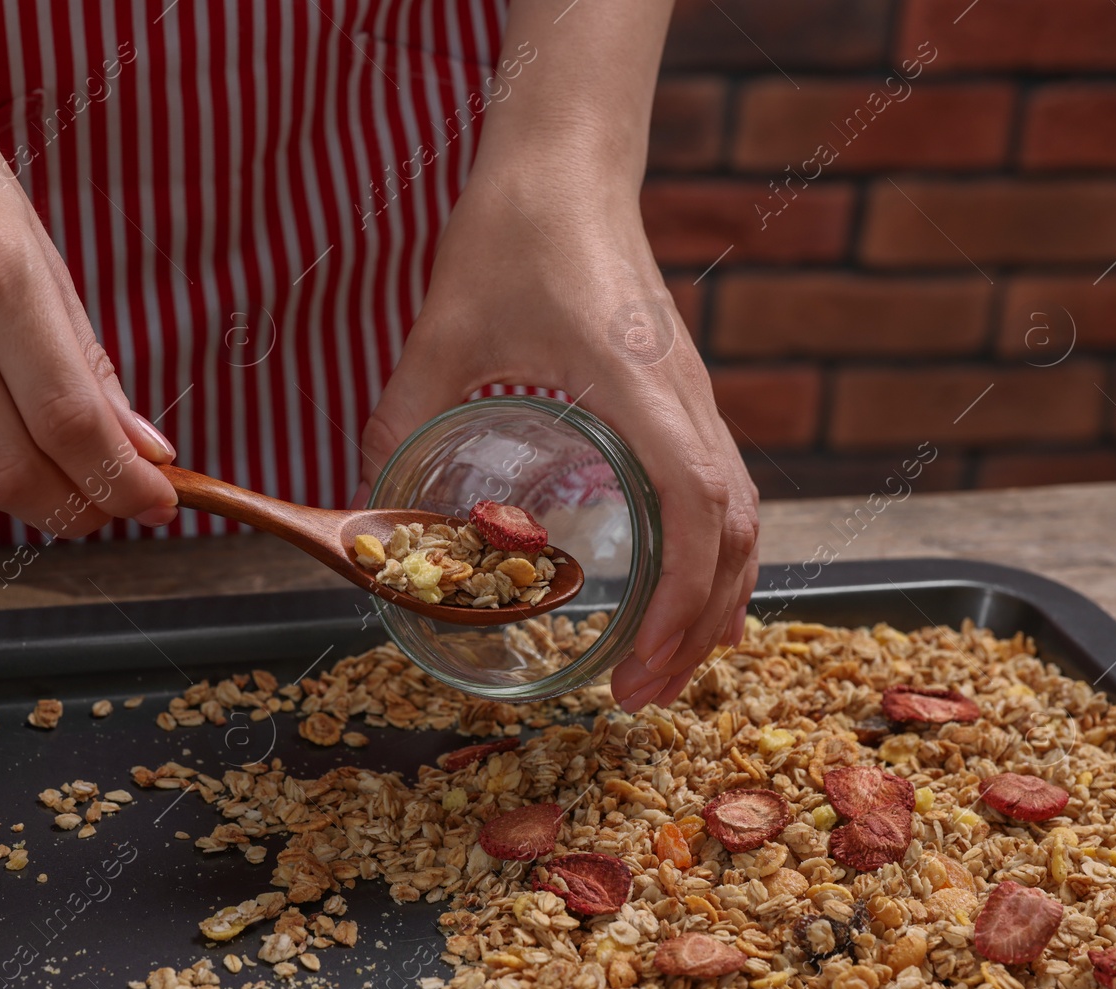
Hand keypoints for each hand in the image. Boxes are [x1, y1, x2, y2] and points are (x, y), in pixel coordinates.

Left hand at [358, 172, 758, 711]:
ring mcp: (695, 394)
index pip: (697, 509)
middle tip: (637, 697)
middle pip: (737, 532)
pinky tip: (684, 598)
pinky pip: (724, 488)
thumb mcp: (440, 329)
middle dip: (698, 628)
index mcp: (636, 385)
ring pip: (743, 515)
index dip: (681, 601)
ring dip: (714, 599)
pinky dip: (716, 556)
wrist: (566, 164)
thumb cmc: (509, 234)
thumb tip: (371, 505)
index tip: (635, 668)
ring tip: (662, 669)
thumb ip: (404, 416)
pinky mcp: (684, 393)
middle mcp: (685, 396)